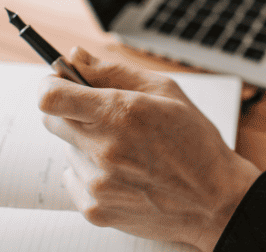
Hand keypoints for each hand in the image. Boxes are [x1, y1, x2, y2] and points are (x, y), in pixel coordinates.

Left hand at [38, 48, 260, 251]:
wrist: (214, 200)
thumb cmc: (196, 142)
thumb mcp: (166, 91)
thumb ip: (114, 71)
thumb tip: (76, 56)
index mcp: (120, 113)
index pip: (51, 96)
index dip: (50, 84)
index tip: (60, 82)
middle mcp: (102, 148)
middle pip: (52, 121)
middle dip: (72, 111)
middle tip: (105, 115)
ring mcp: (96, 182)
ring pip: (68, 149)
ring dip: (88, 143)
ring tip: (128, 150)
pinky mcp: (95, 209)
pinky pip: (75, 178)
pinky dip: (92, 172)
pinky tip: (125, 173)